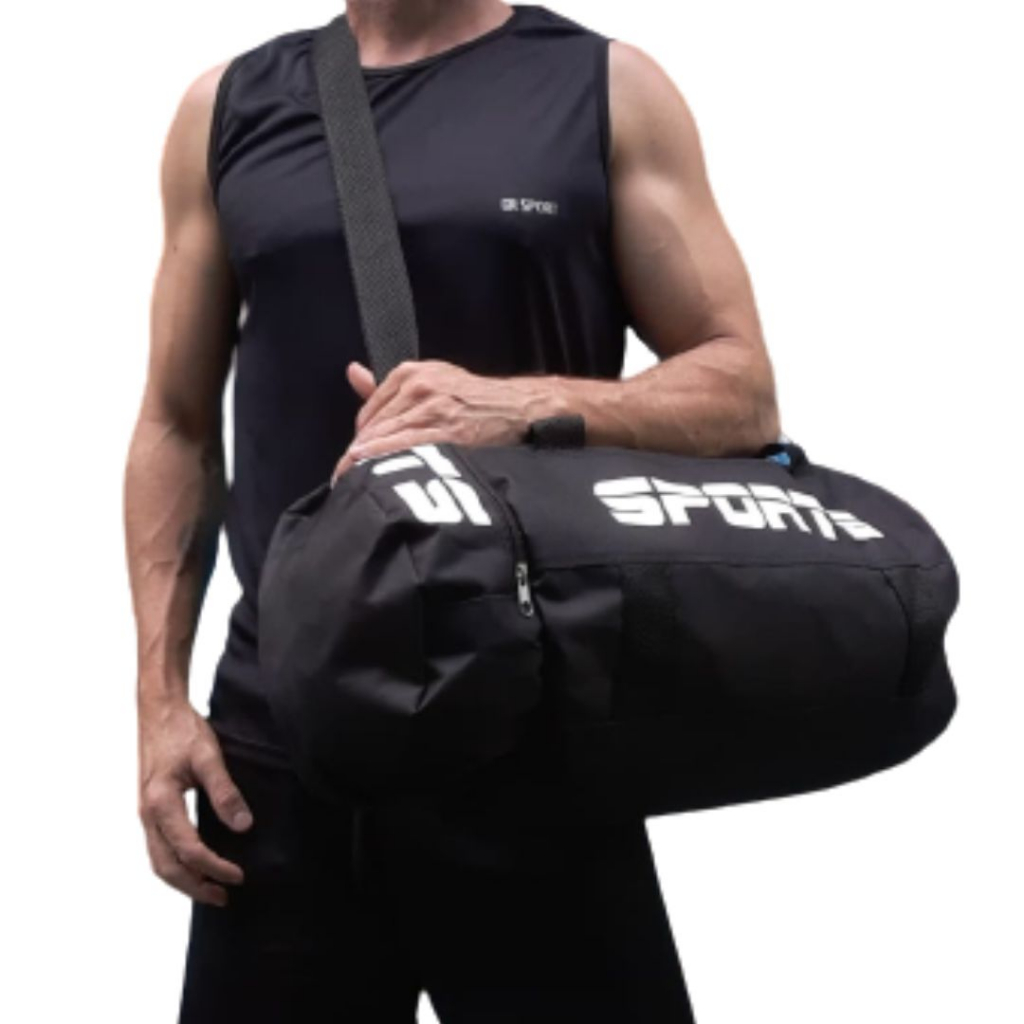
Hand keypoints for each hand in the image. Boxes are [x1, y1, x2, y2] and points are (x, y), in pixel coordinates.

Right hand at [138, 697, 252, 905]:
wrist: (158, 709)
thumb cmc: (182, 730)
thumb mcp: (209, 757)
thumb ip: (225, 792)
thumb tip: (243, 826)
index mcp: (160, 803)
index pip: (189, 850)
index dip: (215, 867)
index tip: (240, 876)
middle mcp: (147, 814)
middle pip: (167, 867)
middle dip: (195, 887)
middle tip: (225, 897)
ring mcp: (145, 813)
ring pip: (159, 861)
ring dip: (184, 880)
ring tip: (212, 888)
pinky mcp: (150, 808)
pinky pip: (159, 847)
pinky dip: (176, 864)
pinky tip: (195, 864)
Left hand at [332, 359, 563, 482]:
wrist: (514, 407)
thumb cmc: (471, 399)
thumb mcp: (429, 380)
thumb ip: (385, 385)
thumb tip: (353, 373)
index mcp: (410, 373)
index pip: (368, 413)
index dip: (359, 441)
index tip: (354, 461)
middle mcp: (418, 387)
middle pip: (373, 428)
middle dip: (357, 457)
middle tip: (345, 480)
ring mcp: (433, 409)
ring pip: (386, 439)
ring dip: (366, 465)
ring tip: (355, 485)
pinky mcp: (449, 432)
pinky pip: (408, 449)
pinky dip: (388, 463)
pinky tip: (378, 478)